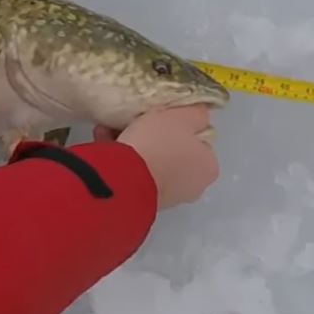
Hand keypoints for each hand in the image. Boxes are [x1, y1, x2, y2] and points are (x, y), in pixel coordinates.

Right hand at [96, 104, 219, 210]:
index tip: (161, 115)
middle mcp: (192, 186)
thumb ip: (196, 112)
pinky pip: (134, 173)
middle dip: (154, 135)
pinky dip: (122, 159)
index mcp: (208, 166)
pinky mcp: (141, 201)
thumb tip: (200, 114)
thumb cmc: (158, 143)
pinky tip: (105, 142)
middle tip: (135, 120)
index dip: (180, 124)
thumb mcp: (181, 115)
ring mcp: (166, 197)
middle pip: (172, 152)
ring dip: (134, 146)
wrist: (124, 179)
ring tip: (112, 128)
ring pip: (150, 162)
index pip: (199, 140)